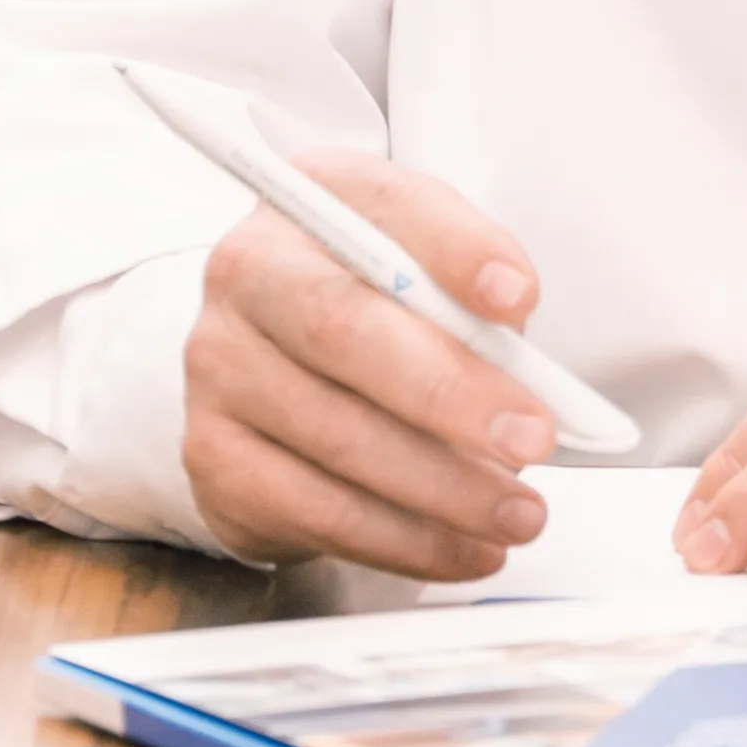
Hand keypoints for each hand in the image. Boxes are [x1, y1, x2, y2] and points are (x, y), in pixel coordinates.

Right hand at [179, 153, 557, 581]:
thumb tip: (527, 360)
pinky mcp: (214, 455)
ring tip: (519, 514)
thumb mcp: (431, 276)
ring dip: (443, 488)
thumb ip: (476, 299)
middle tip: (532, 439)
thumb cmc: (380, 312)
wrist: (277, 369)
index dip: (457, 250)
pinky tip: (464, 549)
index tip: (519, 298)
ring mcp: (219, 366)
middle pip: (344, 327)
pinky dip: (404, 539)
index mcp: (315, 198)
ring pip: (336, 436)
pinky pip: (315, 509)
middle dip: (450, 391)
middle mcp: (249, 271)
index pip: (389, 207)